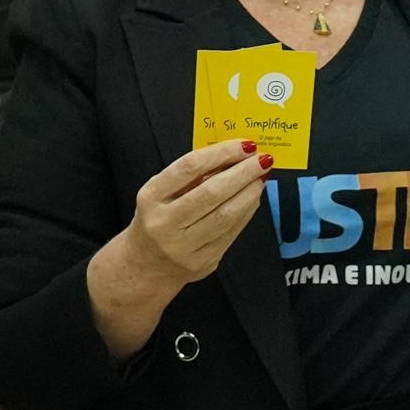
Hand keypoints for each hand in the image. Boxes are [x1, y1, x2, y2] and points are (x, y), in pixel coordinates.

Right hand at [115, 140, 275, 289]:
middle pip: (212, 192)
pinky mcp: (203, 262)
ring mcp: (184, 247)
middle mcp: (164, 223)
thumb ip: (192, 175)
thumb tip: (233, 156)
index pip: (190, 167)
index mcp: (151, 197)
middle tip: (263, 159)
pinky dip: (246, 212)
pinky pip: (231, 232)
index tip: (244, 145)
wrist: (146, 264)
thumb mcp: (161, 192)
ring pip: (226, 215)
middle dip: (243, 173)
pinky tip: (253, 198)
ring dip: (249, 193)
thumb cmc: (157, 218)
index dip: (221, 153)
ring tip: (260, 178)